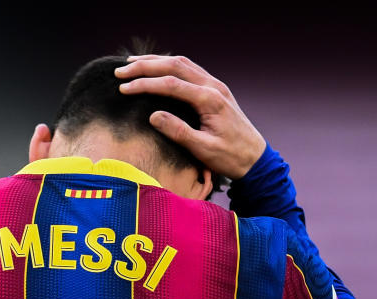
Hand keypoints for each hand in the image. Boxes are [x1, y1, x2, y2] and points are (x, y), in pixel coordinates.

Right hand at [115, 55, 265, 179]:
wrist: (255, 159)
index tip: (123, 88)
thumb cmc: (230, 157)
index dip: (144, 84)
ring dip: (156, 61)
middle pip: (175, 65)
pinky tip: (156, 69)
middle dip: (145, 66)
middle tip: (120, 70)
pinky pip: (189, 69)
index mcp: (210, 100)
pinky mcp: (215, 90)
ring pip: (182, 63)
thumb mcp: (203, 149)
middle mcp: (213, 86)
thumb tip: (152, 115)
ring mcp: (215, 85)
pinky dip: (169, 66)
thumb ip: (178, 132)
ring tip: (132, 63)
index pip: (170, 84)